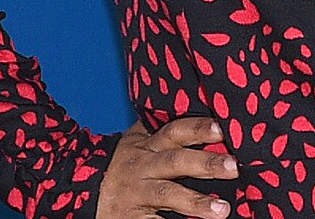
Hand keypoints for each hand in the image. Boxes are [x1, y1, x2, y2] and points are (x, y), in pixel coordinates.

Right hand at [95, 117, 236, 218]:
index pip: (174, 131)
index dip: (197, 128)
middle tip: (234, 167)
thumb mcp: (136, 141)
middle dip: (205, 163)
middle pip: (175, 161)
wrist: (81, 189)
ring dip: (196, 201)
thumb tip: (196, 108)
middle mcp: (143, 166)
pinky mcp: (131, 217)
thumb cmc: (121, 164)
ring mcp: (137, 192)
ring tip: (223, 210)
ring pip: (166, 194)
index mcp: (147, 145)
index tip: (222, 128)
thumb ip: (160, 129)